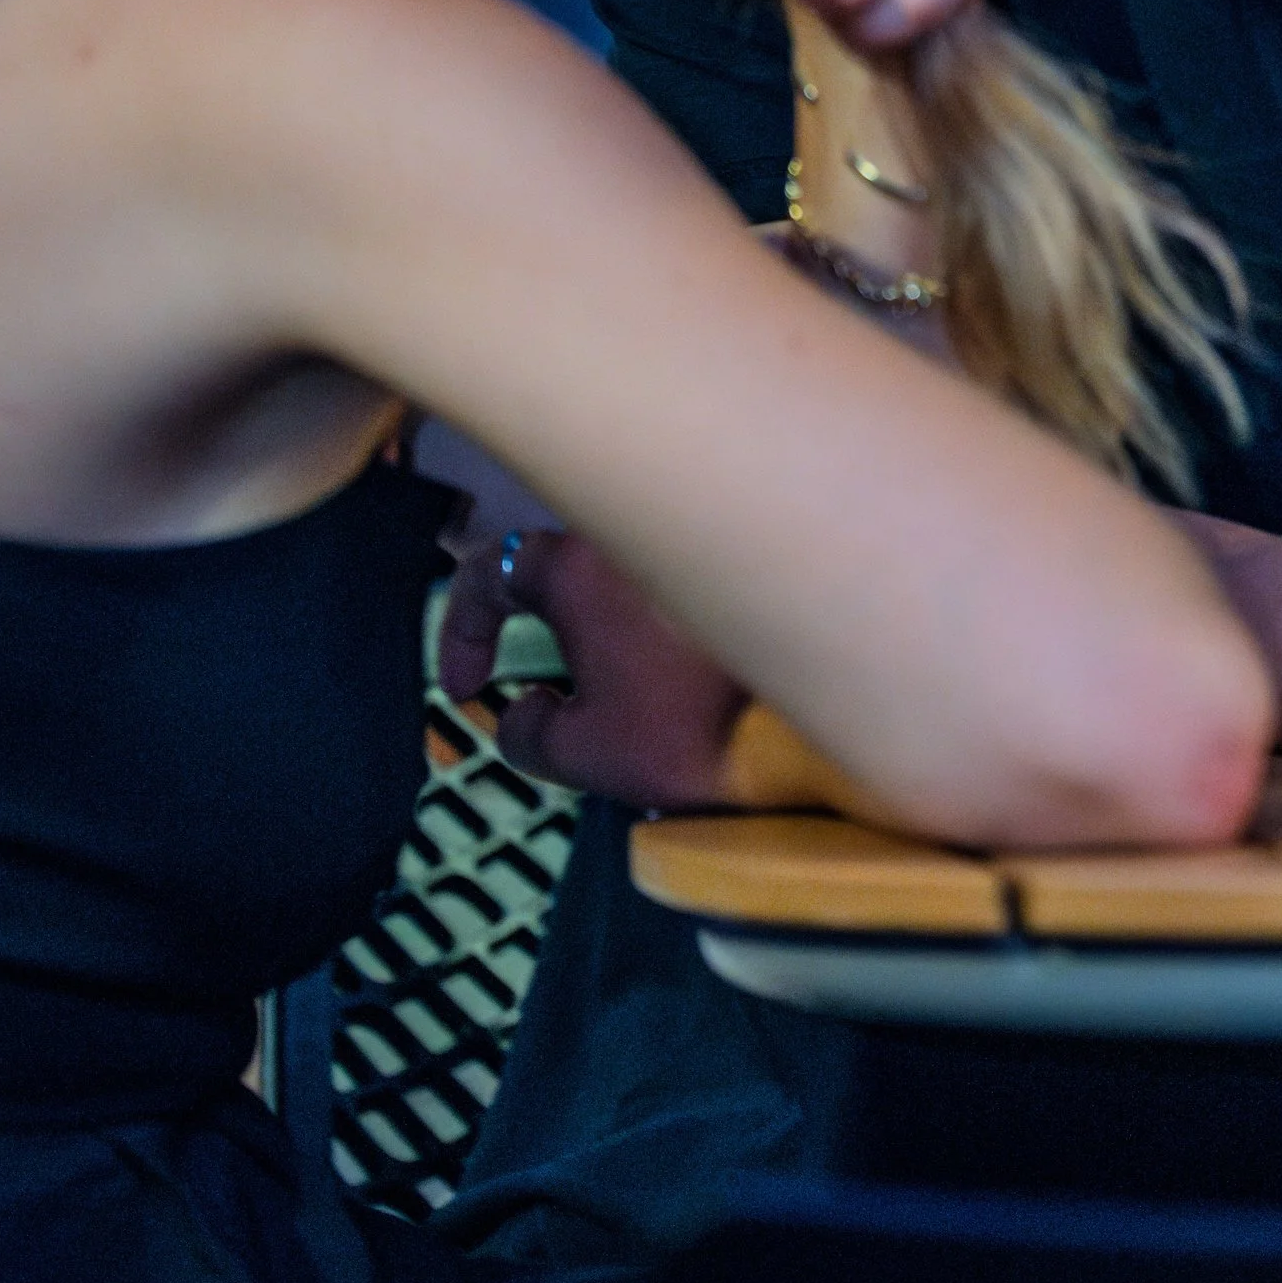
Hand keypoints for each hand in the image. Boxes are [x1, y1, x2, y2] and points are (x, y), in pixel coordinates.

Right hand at [438, 526, 748, 804]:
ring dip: (602, 617)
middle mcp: (628, 528)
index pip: (489, 570)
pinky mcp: (743, 550)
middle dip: (539, 614)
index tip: (466, 690)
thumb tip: (522, 709)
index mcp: (576, 565)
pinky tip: (675, 669)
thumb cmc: (691, 726)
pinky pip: (676, 568)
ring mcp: (691, 529)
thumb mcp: (589, 753)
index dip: (461, 630)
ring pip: (620, 560)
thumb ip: (530, 733)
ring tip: (615, 686)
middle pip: (561, 558)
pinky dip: (655, 614)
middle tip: (543, 677)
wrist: (820, 709)